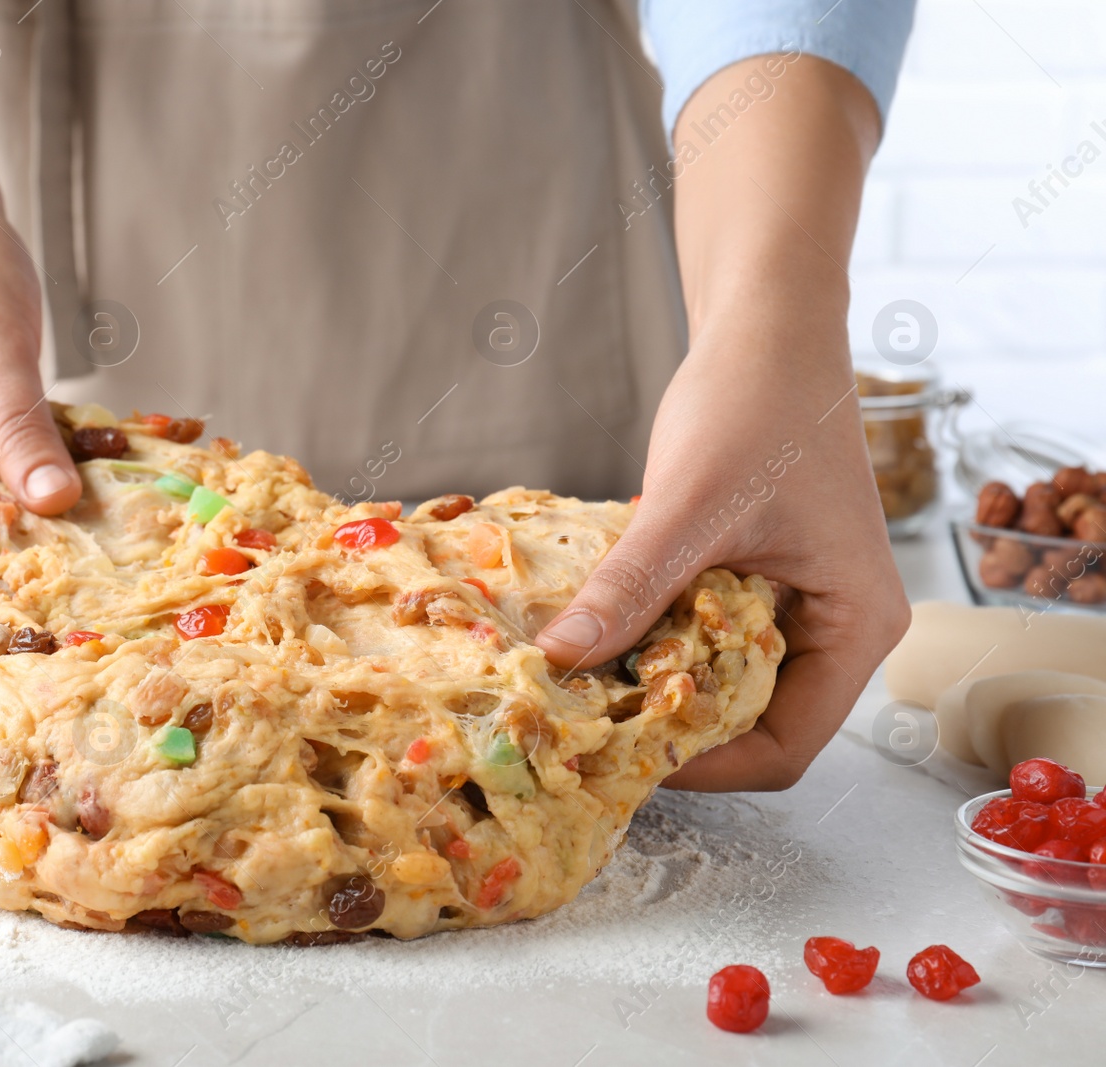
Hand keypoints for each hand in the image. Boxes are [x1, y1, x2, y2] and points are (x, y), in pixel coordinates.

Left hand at [534, 333, 908, 789]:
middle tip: (590, 726)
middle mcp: (839, 628)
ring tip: (587, 685)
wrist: (765, 328)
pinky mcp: (761, 580)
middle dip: (676, 729)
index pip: (785, 747)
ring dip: (660, 685)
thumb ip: (632, 587)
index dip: (705, 765)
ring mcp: (801, 604)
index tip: (624, 754)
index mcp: (859, 627)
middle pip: (756, 723)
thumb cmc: (756, 402)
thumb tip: (562, 659)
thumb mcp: (690, 506)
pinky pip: (709, 637)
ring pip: (725, 681)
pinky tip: (603, 633)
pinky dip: (658, 642)